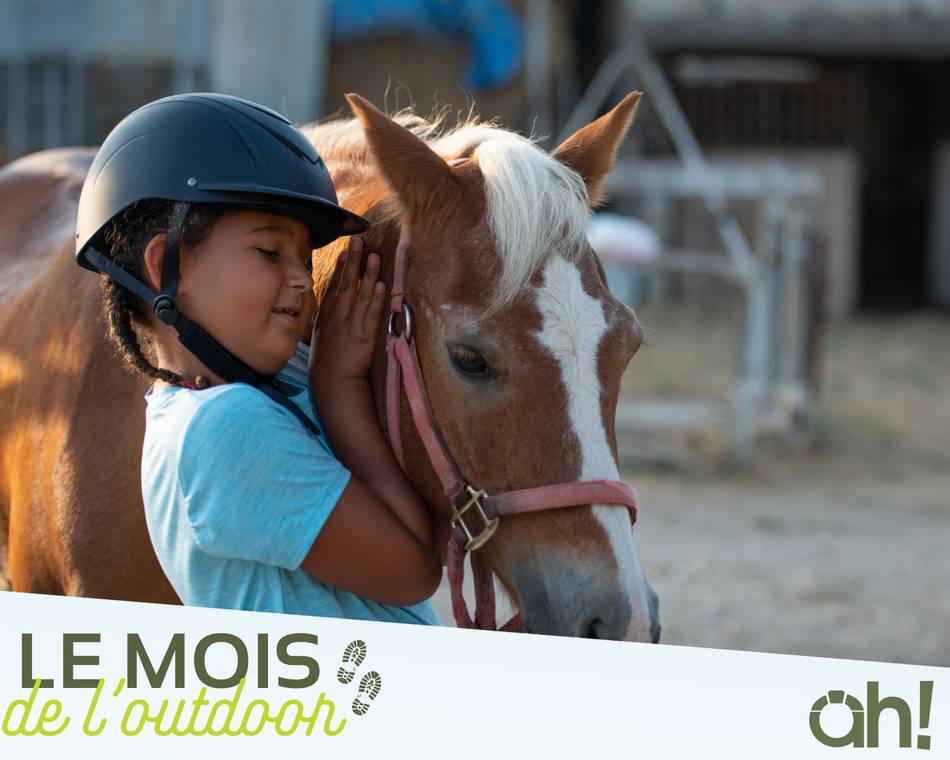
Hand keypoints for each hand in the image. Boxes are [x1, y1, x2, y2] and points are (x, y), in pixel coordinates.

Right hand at [311, 238, 385, 382]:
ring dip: (367, 274)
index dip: (340, 267)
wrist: (333, 381)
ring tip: (373, 256)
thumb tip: (334, 300)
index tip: (345, 250)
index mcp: (326, 315)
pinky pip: (371, 314)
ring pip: (360, 294)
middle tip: (357, 241)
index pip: (333, 286)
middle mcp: (338, 316)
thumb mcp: (322, 333)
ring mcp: (351, 325)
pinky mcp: (364, 336)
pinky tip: (380, 285)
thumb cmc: (327, 359)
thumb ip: (329, 315)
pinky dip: (375, 299)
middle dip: (352, 261)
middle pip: (346, 284)